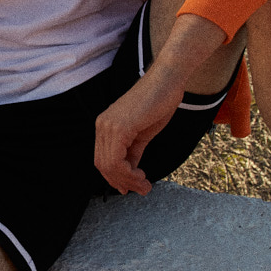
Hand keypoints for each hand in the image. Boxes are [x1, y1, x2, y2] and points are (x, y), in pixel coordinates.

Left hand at [93, 69, 185, 194]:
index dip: (115, 177)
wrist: (167, 81)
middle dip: (122, 182)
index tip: (132, 187)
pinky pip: (117, 160)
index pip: (103, 159)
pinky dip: (128, 174)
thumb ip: (133, 152)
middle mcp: (102, 125)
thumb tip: (131, 172)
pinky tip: (142, 175)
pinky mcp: (119, 127)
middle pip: (103, 165)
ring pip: (109, 165)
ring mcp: (108, 126)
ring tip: (145, 186)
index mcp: (106, 126)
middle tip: (141, 189)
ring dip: (128, 181)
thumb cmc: (158, 102)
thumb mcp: (143, 134)